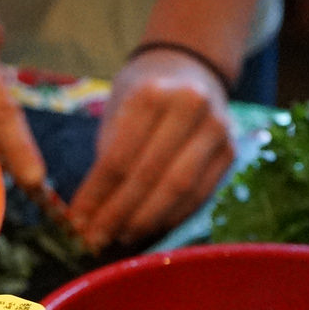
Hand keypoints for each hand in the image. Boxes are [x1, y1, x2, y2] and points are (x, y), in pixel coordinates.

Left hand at [68, 47, 235, 249]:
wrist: (190, 70)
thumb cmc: (143, 95)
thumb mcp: (117, 111)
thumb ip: (107, 158)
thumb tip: (89, 214)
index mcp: (152, 94)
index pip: (119, 157)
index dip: (97, 195)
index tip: (77, 223)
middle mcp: (190, 108)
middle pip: (151, 176)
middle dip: (120, 214)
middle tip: (96, 239)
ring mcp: (216, 129)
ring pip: (179, 189)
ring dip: (147, 220)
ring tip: (120, 237)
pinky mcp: (231, 151)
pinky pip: (200, 194)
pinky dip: (173, 216)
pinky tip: (151, 228)